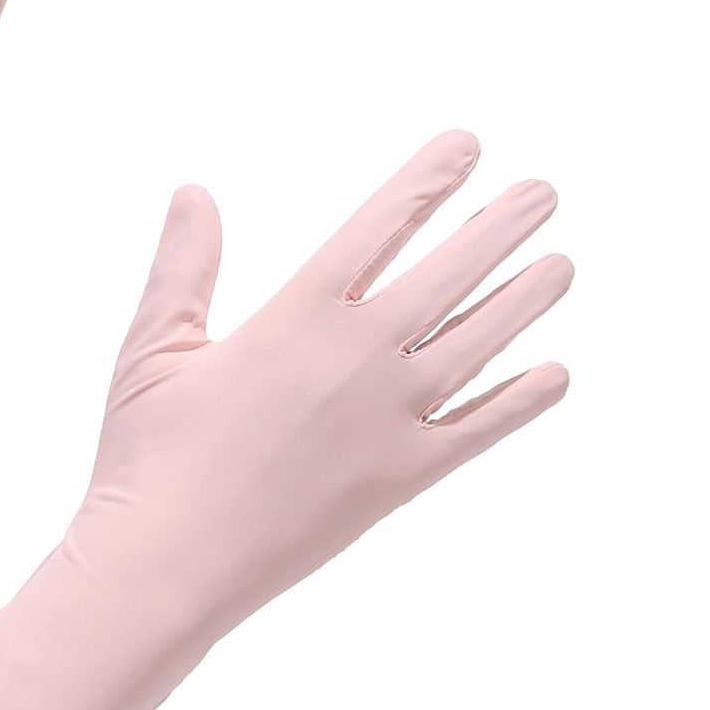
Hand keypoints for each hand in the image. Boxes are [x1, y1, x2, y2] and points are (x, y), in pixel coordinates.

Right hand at [71, 131, 573, 653]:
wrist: (168, 563)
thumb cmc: (147, 457)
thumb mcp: (153, 349)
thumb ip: (183, 267)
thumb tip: (195, 192)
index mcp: (294, 317)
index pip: (378, 228)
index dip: (428, 182)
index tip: (468, 147)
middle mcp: (356, 357)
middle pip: (449, 274)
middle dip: (501, 227)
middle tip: (543, 193)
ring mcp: (388, 419)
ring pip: (479, 342)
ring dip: (526, 299)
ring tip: (561, 265)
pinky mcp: (402, 479)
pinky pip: (480, 431)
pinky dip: (521, 402)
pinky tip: (554, 375)